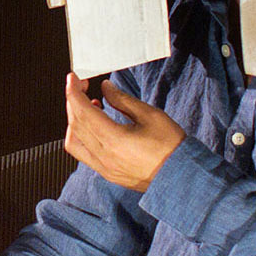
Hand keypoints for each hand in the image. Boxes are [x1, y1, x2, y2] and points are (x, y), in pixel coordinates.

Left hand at [63, 73, 184, 190]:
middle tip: (80, 86)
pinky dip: (82, 137)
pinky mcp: (108, 174)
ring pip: (74, 142)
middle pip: (76, 125)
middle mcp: (104, 157)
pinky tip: (94, 126)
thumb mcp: (150, 115)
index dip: (74, 92)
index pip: (83, 112)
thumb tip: (105, 88)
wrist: (183, 176)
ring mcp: (104, 168)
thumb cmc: (171, 147)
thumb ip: (122, 100)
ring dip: (74, 121)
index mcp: (114, 140)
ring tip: (88, 106)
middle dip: (73, 102)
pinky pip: (84, 154)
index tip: (72, 78)